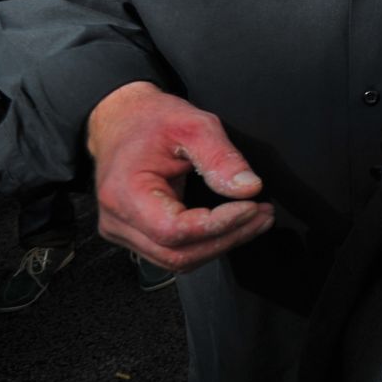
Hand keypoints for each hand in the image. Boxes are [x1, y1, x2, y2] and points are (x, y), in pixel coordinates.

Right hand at [86, 81, 275, 273]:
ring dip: (221, 244)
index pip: (174, 230)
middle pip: (178, 254)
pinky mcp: (134, 234)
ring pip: (177, 260)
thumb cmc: (151, 120)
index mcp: (125, 193)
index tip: (252, 207)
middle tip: (262, 215)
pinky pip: (172, 252)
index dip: (218, 225)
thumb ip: (222, 158)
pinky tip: (231, 226)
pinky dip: (206, 243)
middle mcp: (118, 220)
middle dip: (228, 237)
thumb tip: (249, 188)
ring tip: (255, 220)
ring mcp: (123, 231)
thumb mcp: (193, 126)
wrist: (122, 121)